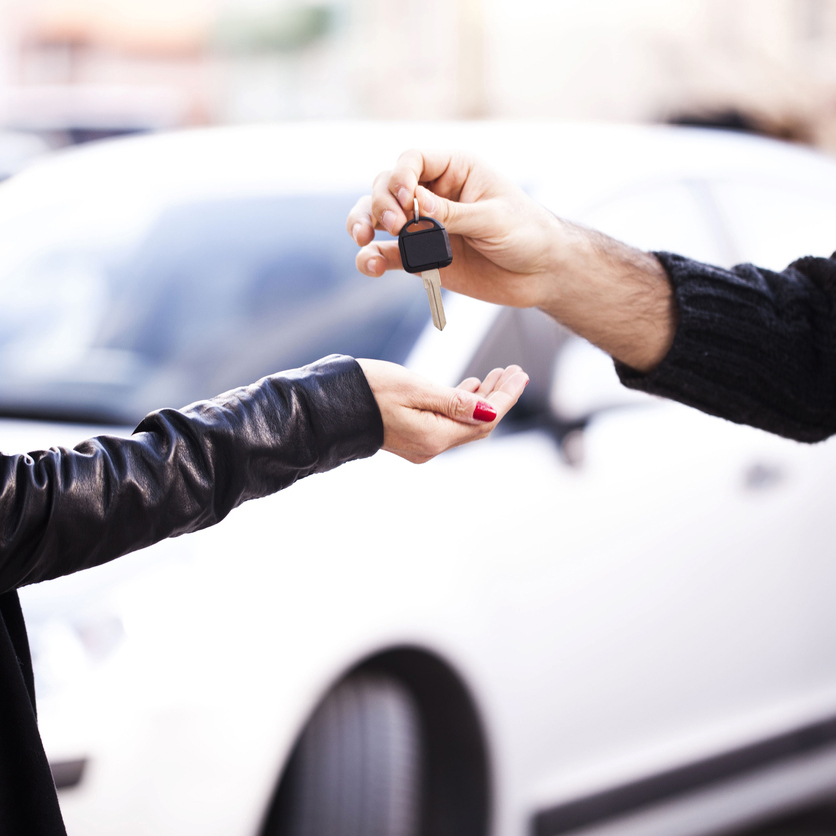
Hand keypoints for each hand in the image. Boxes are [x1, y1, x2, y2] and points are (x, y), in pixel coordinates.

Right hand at [346, 149, 560, 308]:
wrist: (541, 274)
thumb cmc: (528, 234)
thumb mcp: (495, 218)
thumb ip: (454, 213)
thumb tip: (415, 204)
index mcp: (455, 170)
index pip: (413, 160)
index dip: (401, 175)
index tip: (407, 198)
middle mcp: (433, 194)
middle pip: (387, 186)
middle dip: (382, 203)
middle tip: (397, 226)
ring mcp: (424, 226)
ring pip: (378, 218)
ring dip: (363, 223)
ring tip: (363, 239)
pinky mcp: (422, 257)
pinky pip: (389, 255)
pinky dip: (373, 259)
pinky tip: (370, 265)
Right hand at [356, 358, 527, 463]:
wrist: (328, 405)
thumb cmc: (368, 390)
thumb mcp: (415, 388)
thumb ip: (455, 401)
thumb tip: (492, 412)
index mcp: (435, 437)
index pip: (484, 420)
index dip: (506, 397)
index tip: (520, 374)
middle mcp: (431, 446)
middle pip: (477, 423)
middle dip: (499, 397)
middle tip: (514, 371)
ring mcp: (421, 444)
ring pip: (463, 422)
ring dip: (482, 398)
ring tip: (499, 374)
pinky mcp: (411, 436)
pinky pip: (446, 421)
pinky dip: (461, 403)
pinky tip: (470, 386)